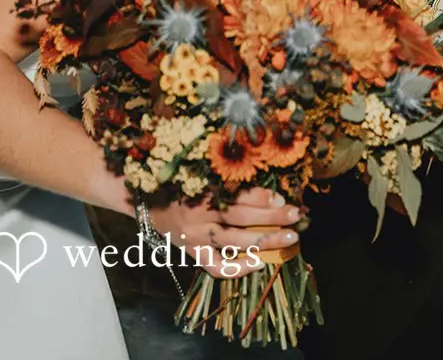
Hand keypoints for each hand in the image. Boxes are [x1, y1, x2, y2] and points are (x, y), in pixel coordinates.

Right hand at [147, 187, 303, 278]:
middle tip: (297, 215)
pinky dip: (239, 269)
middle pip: (240, 218)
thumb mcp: (199, 173)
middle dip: (272, 217)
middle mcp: (198, 215)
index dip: (260, 198)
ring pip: (235, 243)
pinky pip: (217, 267)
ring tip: (290, 237)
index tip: (281, 199)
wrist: (146, 202)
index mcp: (201, 190)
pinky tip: (260, 263)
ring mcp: (195, 237)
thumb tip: (263, 176)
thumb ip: (225, 176)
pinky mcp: (193, 252)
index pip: (235, 196)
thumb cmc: (180, 183)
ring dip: (266, 240)